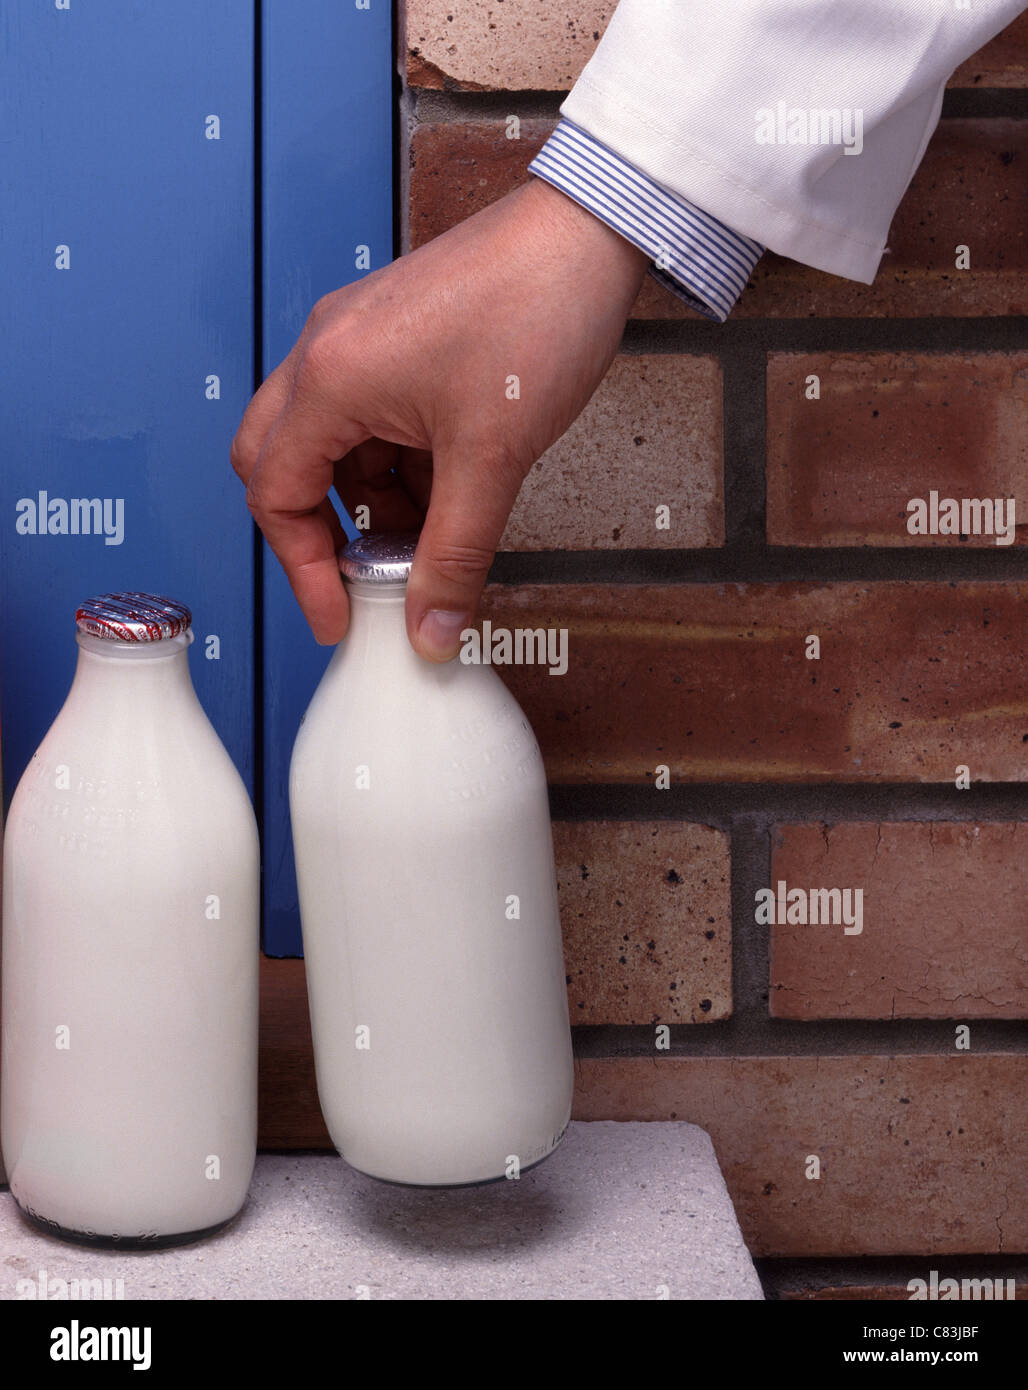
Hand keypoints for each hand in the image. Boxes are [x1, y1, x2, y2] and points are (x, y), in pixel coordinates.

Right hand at [231, 176, 648, 656]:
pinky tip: (446, 493)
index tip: (337, 617)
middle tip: (367, 581)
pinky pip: (372, 418)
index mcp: (329, 378)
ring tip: (427, 541)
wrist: (590, 231)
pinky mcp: (395, 336)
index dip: (303, 570)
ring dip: (369, 502)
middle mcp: (327, 352)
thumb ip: (455, 554)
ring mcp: (359, 339)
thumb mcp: (491, 458)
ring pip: (333, 446)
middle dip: (322, 533)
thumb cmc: (536, 311)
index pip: (276, 496)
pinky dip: (397, 467)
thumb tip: (430, 628)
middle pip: (282, 466)